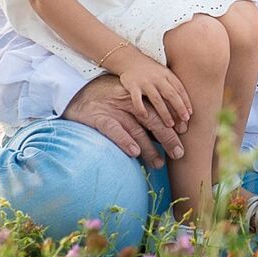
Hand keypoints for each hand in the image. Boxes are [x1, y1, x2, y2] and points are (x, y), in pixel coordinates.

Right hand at [63, 74, 184, 166]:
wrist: (73, 93)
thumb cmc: (102, 99)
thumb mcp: (124, 98)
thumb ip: (140, 109)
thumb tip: (160, 131)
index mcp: (136, 96)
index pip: (160, 109)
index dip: (173, 122)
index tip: (184, 135)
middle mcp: (127, 102)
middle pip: (153, 120)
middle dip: (168, 138)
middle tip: (178, 154)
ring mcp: (113, 109)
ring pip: (136, 130)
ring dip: (149, 148)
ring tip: (158, 163)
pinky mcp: (98, 118)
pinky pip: (113, 130)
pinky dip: (125, 141)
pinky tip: (134, 152)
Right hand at [116, 55, 191, 132]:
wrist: (129, 59)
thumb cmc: (150, 71)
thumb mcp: (164, 74)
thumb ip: (173, 86)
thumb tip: (185, 105)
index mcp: (167, 75)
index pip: (179, 89)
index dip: (186, 102)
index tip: (190, 114)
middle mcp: (157, 78)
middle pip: (171, 94)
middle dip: (179, 108)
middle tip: (185, 120)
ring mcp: (145, 82)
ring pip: (157, 99)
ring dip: (164, 113)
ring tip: (170, 125)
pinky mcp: (132, 85)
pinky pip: (137, 99)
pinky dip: (141, 108)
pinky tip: (145, 117)